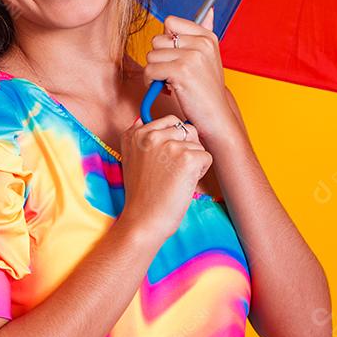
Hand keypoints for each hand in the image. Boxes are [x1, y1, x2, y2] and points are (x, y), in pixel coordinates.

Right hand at [119, 114, 212, 242]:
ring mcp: (169, 145)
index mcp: (135, 133)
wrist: (144, 219)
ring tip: (176, 179)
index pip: (169, 121)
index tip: (163, 161)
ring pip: (197, 143)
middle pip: (186, 129)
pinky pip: (206, 157)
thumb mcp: (130, 158)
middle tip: (170, 172)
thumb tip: (143, 117)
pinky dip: (201, 172)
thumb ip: (139, 136)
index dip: (173, 141)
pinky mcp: (187, 158)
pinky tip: (184, 184)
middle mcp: (150, 134)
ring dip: (193, 161)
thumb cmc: (142, 193)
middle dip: (185, 148)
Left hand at [144, 6, 237, 143]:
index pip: (169, 22)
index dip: (166, 42)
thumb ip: (203, 33)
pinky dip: (152, 83)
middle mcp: (201, 43)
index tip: (175, 57)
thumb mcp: (209, 57)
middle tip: (171, 75)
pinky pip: (150, 70)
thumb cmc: (207, 89)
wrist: (216, 117)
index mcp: (207, 36)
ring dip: (154, 72)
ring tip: (169, 83)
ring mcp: (192, 56)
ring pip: (151, 56)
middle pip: (157, 40)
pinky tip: (166, 90)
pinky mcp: (181, 71)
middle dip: (158, 59)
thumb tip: (208, 11)